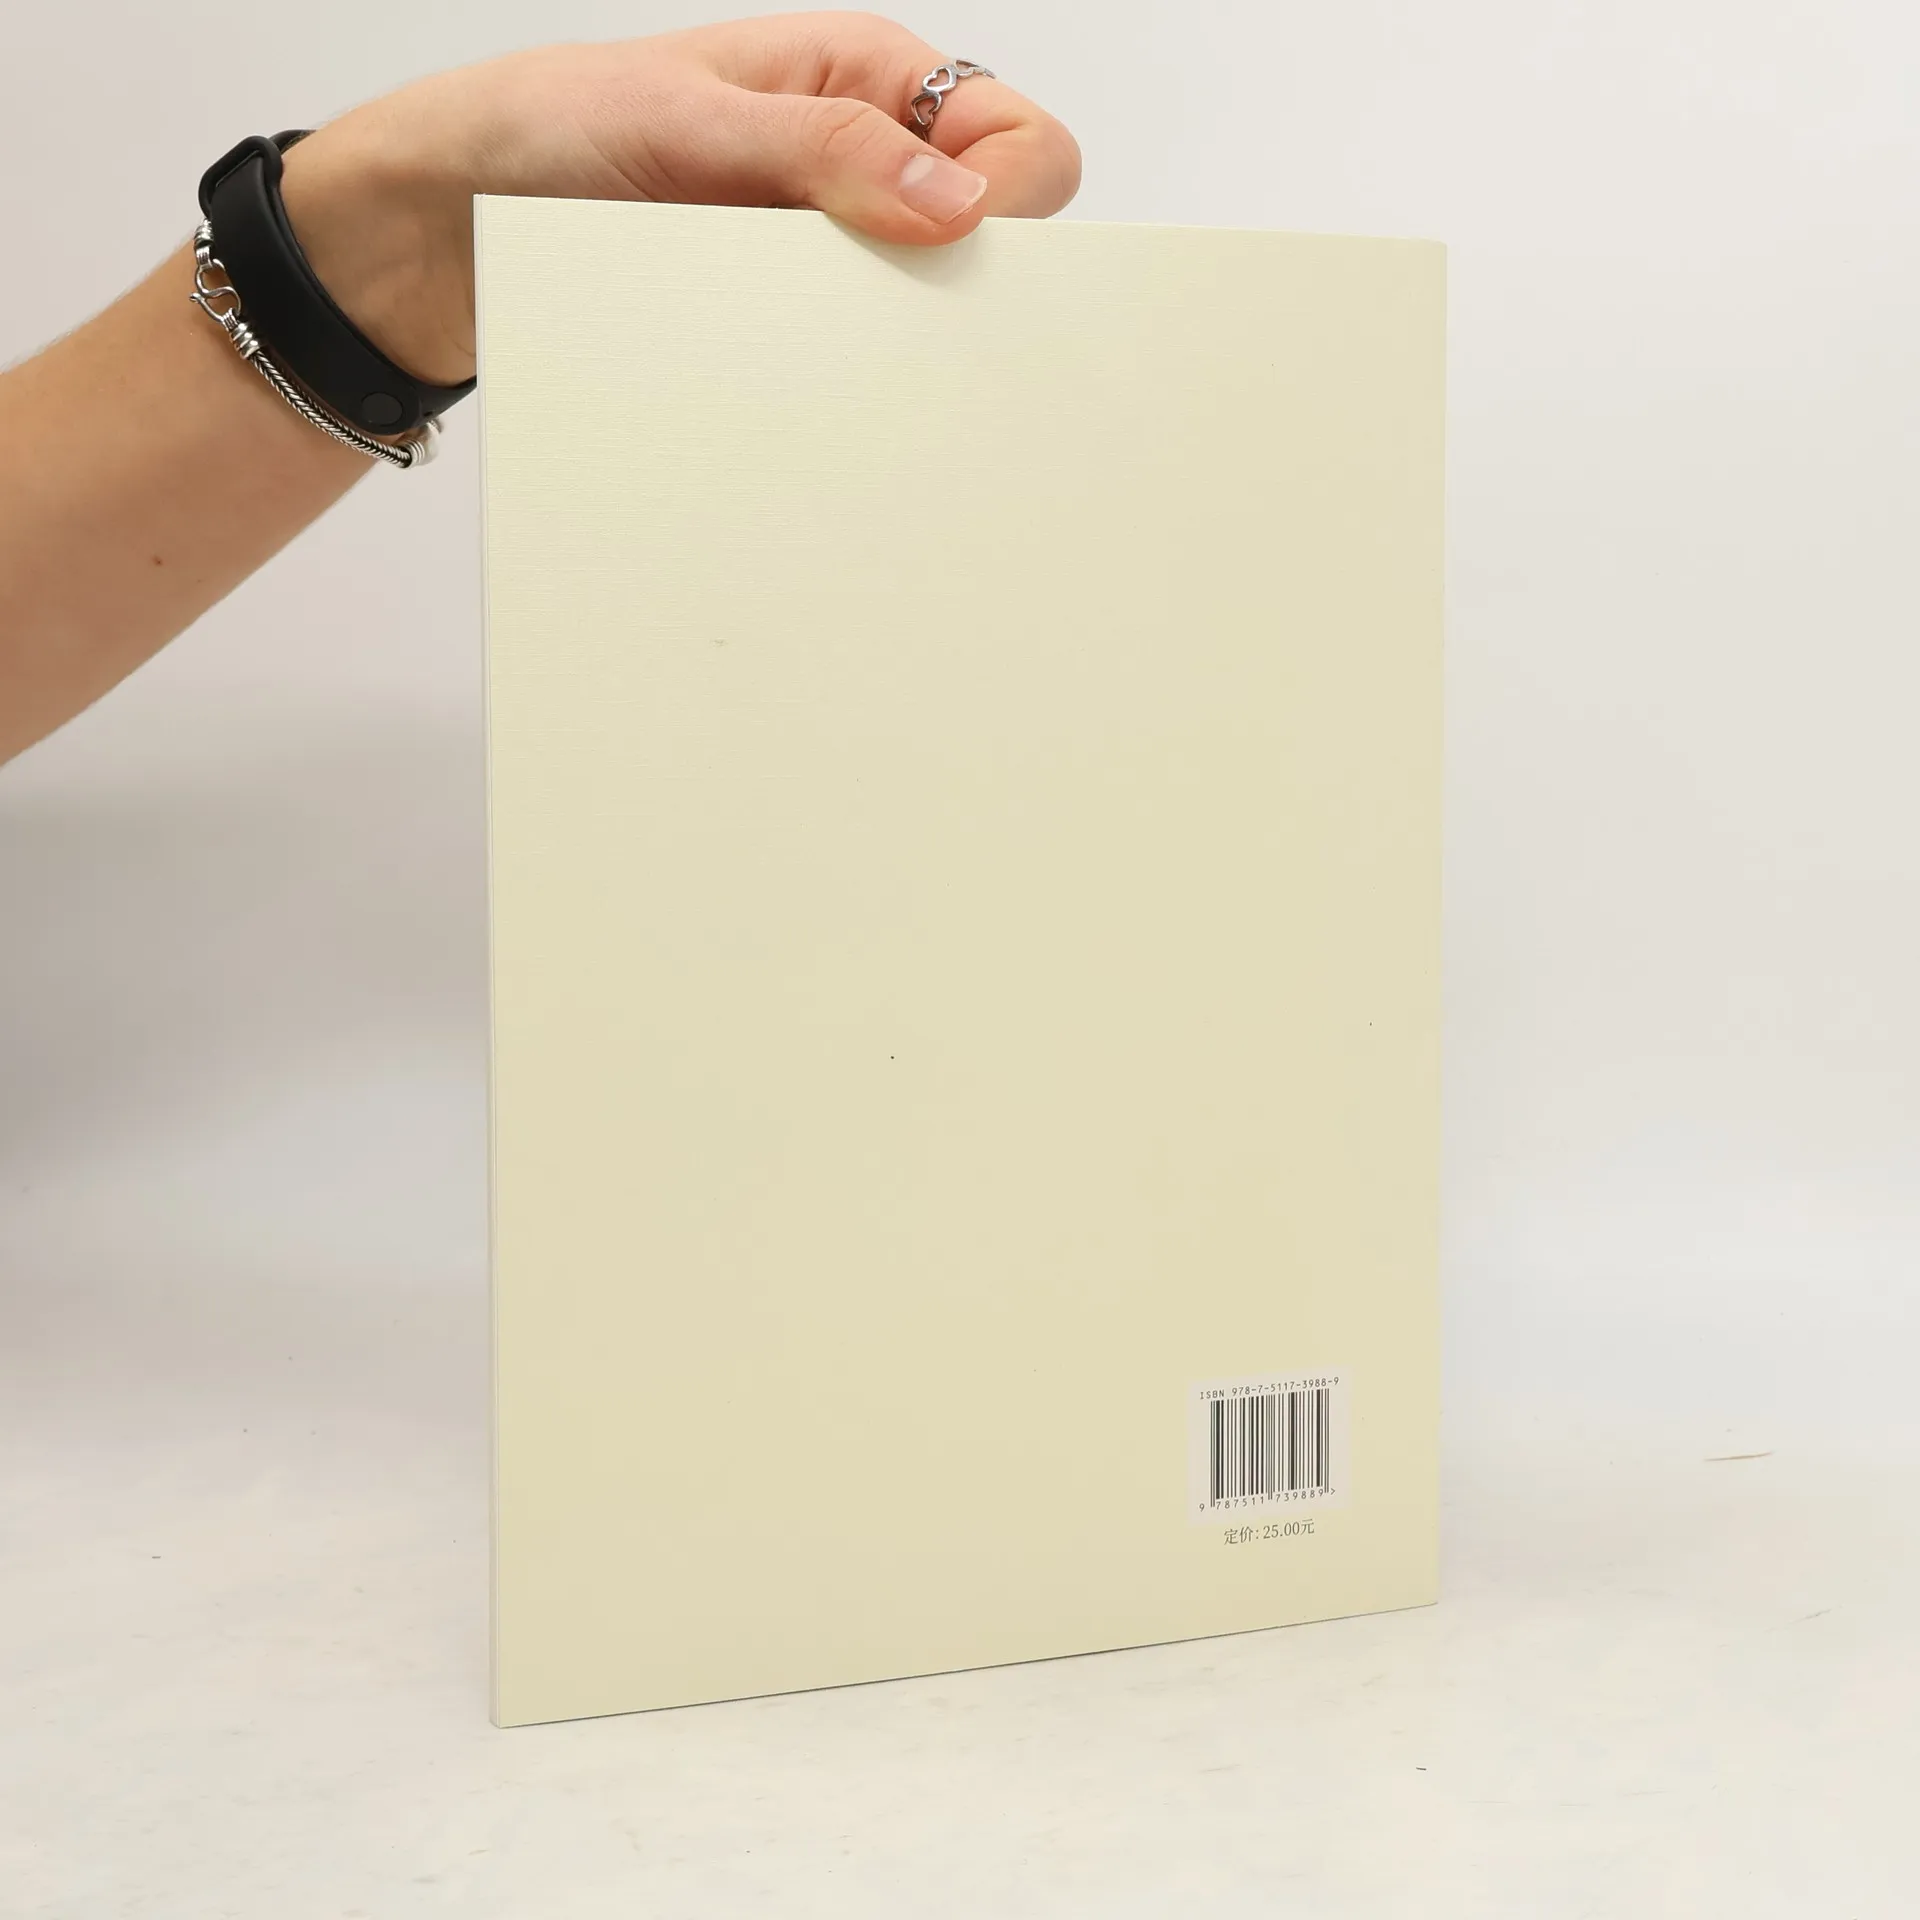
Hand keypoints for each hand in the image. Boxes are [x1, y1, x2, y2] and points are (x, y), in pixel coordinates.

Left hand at [280, 13, 1082, 386]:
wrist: (440, 226)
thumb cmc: (546, 130)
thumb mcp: (689, 121)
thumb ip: (825, 152)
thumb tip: (959, 201)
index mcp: (860, 79)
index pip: (1017, 141)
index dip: (1016, 199)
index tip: (961, 247)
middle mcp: (858, 164)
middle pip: (991, 237)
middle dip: (971, 282)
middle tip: (901, 313)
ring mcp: (820, 253)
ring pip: (923, 315)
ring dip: (897, 341)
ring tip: (831, 349)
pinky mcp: (780, 324)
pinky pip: (849, 364)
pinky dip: (842, 380)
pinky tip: (802, 384)